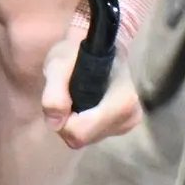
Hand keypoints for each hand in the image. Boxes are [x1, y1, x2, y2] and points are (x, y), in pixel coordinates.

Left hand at [40, 18, 142, 151]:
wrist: (100, 44)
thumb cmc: (79, 51)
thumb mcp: (59, 64)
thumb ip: (54, 93)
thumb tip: (55, 124)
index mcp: (122, 102)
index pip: (81, 132)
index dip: (64, 119)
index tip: (63, 96)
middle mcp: (130, 117)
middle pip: (83, 138)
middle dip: (68, 121)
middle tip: (69, 94)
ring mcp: (128, 124)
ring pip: (86, 140)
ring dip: (74, 122)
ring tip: (78, 95)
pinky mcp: (124, 127)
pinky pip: (91, 136)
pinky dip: (83, 123)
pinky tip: (86, 103)